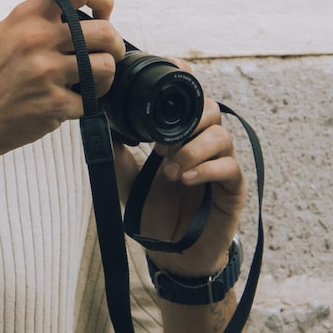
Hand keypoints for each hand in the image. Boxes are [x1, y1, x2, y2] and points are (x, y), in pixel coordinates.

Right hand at [0, 0, 124, 163]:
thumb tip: (81, 15)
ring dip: (105, 76)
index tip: (103, 14)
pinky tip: (69, 101)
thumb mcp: (7, 31)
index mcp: (27, 16)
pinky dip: (85, 103)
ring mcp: (47, 72)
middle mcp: (37, 39)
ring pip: (105, 66)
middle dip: (114, 45)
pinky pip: (91, 100)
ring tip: (91, 80)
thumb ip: (40, 19)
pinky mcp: (54, 103)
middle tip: (109, 53)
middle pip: (104, 32)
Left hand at [120, 68, 245, 277]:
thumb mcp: (125, 178)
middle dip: (185, 123)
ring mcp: (222, 164)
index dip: (185, 80)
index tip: (170, 79)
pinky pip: (229, 166)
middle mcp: (205, 144)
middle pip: (210, 109)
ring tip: (169, 170)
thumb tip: (99, 121)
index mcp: (183, 134)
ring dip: (191, 149)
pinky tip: (184, 179)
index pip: (192, 96)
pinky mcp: (233, 188)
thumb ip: (116, 151)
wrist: (171, 253)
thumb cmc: (153, 212)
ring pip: (220, 135)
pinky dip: (205, 168)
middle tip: (160, 146)